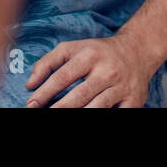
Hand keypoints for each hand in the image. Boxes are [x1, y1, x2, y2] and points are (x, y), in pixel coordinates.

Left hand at [24, 31, 159, 106]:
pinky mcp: (133, 101)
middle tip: (42, 114)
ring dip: (78, 115)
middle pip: (79, 96)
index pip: (62, 77)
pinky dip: (102, 116)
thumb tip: (30, 84)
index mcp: (89, 56)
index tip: (31, 104)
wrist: (136, 51)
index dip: (44, 92)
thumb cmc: (96, 52)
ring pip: (97, 108)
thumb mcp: (71, 48)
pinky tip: (87, 118)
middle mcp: (106, 71)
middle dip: (59, 108)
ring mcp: (121, 87)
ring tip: (61, 118)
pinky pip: (116, 114)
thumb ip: (48, 62)